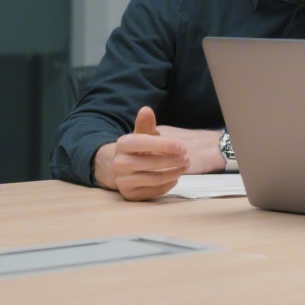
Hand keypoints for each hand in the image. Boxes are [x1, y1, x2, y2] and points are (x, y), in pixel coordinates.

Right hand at [93, 107, 217, 200]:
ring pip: (154, 178)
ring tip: (185, 166)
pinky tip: (175, 178)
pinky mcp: (129, 194)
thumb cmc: (136, 148)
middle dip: (174, 160)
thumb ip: (145, 124)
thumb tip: (146, 109)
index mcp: (123, 144)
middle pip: (152, 163)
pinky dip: (167, 185)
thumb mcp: (140, 134)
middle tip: (188, 158)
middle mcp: (120, 163)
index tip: (183, 147)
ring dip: (174, 173)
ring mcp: (123, 181)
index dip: (165, 145)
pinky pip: (153, 192)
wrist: (116, 167)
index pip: (145, 143)